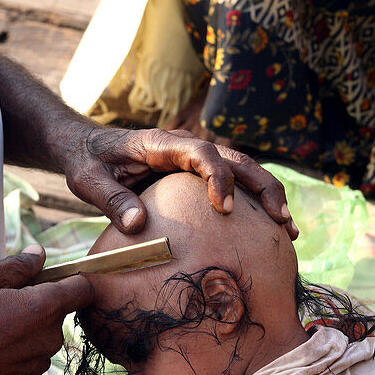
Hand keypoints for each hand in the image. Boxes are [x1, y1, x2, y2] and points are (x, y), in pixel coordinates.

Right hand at [0, 246, 91, 374]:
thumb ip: (17, 265)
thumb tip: (38, 255)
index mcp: (44, 308)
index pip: (84, 289)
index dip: (71, 278)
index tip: (51, 275)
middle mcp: (49, 337)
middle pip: (60, 310)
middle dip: (39, 299)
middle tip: (2, 296)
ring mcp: (38, 360)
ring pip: (43, 331)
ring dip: (27, 323)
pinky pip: (30, 350)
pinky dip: (17, 343)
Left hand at [63, 125, 296, 237]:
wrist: (86, 149)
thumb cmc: (87, 162)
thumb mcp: (89, 180)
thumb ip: (111, 200)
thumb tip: (138, 225)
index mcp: (161, 143)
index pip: (200, 152)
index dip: (217, 176)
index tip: (225, 207)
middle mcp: (185, 148)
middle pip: (235, 160)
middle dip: (262, 187)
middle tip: (280, 220)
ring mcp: (195, 162)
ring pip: (242, 172)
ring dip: (268, 197)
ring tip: (288, 229)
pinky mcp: (196, 178)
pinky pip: (233, 186)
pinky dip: (254, 205)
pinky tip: (271, 230)